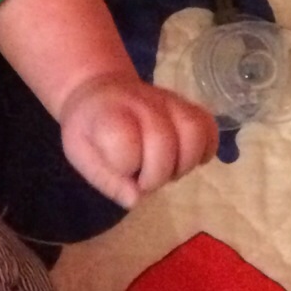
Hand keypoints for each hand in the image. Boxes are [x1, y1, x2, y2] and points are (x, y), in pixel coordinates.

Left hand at [58, 72, 217, 209]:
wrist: (99, 92)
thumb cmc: (89, 130)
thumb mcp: (81, 155)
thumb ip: (106, 179)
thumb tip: (136, 198)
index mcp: (109, 115)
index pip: (126, 143)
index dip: (125, 166)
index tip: (120, 171)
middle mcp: (142, 104)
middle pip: (164, 140)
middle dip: (156, 174)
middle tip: (144, 181)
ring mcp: (169, 101)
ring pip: (194, 129)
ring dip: (185, 162)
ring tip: (169, 171)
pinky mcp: (187, 105)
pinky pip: (208, 126)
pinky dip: (205, 149)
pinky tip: (188, 160)